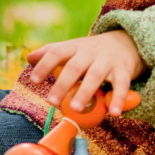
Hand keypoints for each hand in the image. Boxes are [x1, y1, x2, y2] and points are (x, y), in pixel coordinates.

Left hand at [27, 30, 145, 117]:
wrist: (126, 41)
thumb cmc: (91, 50)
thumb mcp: (72, 47)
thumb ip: (50, 52)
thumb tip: (28, 58)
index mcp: (74, 47)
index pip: (56, 53)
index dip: (44, 66)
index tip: (34, 81)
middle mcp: (90, 53)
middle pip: (74, 67)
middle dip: (63, 84)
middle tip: (52, 102)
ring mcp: (107, 61)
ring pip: (95, 75)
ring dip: (85, 92)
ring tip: (76, 108)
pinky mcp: (123, 70)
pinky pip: (121, 85)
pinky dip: (118, 99)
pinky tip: (113, 113)